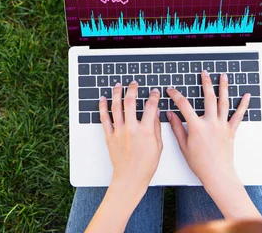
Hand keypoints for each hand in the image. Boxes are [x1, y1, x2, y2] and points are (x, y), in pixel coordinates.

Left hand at [85, 83, 163, 232]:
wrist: (130, 178)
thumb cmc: (146, 165)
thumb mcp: (158, 146)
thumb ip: (156, 127)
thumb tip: (156, 112)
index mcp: (145, 131)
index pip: (150, 107)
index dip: (153, 96)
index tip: (154, 92)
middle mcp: (131, 129)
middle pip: (131, 102)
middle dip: (132, 89)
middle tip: (134, 83)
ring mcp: (119, 132)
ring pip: (116, 107)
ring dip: (117, 93)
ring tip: (118, 85)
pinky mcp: (109, 136)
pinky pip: (104, 118)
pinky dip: (103, 107)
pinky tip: (103, 99)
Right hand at [166, 71, 261, 219]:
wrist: (218, 175)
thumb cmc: (200, 164)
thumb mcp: (183, 146)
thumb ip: (176, 128)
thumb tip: (170, 114)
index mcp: (196, 127)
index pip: (184, 105)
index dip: (176, 95)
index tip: (172, 90)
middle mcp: (211, 123)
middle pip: (208, 98)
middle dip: (206, 83)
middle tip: (204, 73)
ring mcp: (222, 126)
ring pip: (224, 102)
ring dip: (224, 88)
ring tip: (223, 76)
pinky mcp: (231, 131)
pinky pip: (238, 115)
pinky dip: (243, 105)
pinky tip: (246, 96)